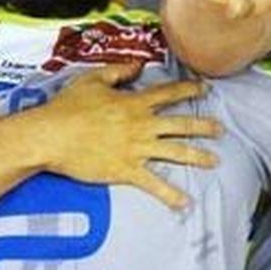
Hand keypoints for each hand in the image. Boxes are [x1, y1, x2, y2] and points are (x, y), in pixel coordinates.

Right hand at [37, 65, 221, 208]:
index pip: (169, 94)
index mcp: (134, 103)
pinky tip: (185, 203)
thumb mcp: (92, 80)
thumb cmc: (67, 107)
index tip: (205, 90)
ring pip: (175, 152)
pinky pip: (153, 184)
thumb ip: (118, 71)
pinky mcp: (125, 170)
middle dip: (204, 126)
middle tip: (221, 129)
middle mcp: (141, 125)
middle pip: (180, 124)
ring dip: (197, 156)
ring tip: (214, 161)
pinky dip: (170, 194)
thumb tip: (137, 66)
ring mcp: (136, 149)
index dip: (189, 90)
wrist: (50, 136)